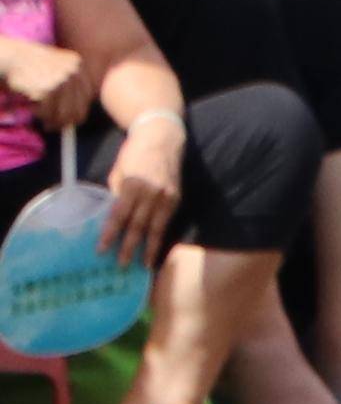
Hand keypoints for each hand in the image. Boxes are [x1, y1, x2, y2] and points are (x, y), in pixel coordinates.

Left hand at [96, 107, 180, 267]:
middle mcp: (151, 192)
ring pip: (155, 228)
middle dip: (128, 246)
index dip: (110, 233)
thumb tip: (114, 215)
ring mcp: (166, 196)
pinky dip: (159, 236)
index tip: (101, 249)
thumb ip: (117, 193)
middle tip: (121, 264)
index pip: (119, 215)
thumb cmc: (134, 153)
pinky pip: (166, 222)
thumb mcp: (120, 170)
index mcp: (132, 184)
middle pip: (137, 225)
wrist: (162, 139)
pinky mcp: (176, 198)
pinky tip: (154, 248)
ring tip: (141, 264)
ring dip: (147, 248)